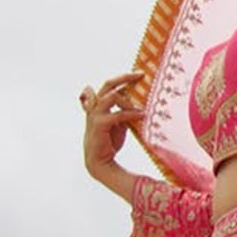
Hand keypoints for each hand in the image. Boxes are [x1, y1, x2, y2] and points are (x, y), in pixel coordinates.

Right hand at [80, 72, 145, 188]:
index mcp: (98, 104)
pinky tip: (142, 115)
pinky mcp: (99, 124)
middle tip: (141, 75)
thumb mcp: (119, 122)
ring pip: (112, 96)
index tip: (139, 75)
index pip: (110, 85)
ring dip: (128, 100)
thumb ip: (124, 110)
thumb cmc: (109, 141)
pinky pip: (118, 114)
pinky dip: (131, 114)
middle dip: (125, 77)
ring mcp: (95, 114)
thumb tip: (136, 99)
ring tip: (139, 108)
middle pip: (108, 84)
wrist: (100, 161)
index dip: (123, 78)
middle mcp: (94, 106)